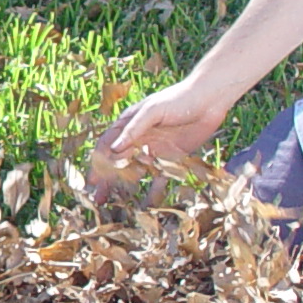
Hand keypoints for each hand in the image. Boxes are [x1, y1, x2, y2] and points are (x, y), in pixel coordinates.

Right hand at [90, 77, 234, 197]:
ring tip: (116, 204)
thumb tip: (113, 148)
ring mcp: (155, 149)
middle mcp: (139, 138)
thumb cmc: (178, 98)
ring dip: (125, 187)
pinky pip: (160, 177)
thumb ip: (133, 129)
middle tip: (98, 198)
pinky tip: (147, 204)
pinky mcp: (172, 158)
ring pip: (136, 172)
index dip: (98, 162)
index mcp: (129, 124)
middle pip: (118, 162)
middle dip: (107, 180)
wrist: (210, 99)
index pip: (107, 145)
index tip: (91, 180)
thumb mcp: (152, 110)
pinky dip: (153, 190)